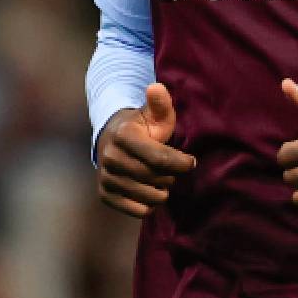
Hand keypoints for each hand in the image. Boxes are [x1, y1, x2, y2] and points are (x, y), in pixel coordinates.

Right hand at [95, 83, 195, 217]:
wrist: (112, 139)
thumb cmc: (142, 128)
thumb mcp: (154, 114)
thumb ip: (160, 103)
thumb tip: (156, 87)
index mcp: (123, 136)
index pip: (160, 158)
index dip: (181, 163)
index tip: (192, 162)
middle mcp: (110, 157)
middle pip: (156, 178)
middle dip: (172, 175)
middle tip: (173, 169)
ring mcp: (106, 177)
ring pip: (150, 197)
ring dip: (163, 190)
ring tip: (162, 179)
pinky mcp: (105, 195)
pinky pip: (138, 210)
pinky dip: (150, 205)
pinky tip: (150, 190)